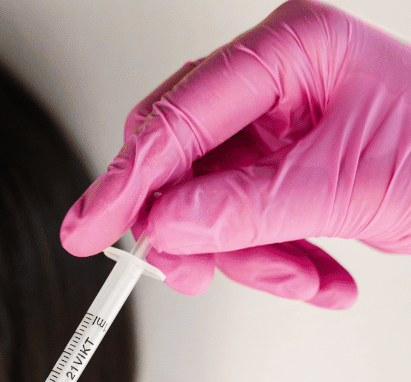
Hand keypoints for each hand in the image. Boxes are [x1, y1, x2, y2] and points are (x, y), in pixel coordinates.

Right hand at [61, 0, 410, 307]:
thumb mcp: (346, 185)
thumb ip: (245, 206)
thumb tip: (165, 224)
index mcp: (290, 51)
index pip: (181, 115)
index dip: (128, 178)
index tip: (89, 227)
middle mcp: (272, 84)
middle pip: (181, 161)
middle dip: (193, 229)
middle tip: (191, 272)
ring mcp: (272, 129)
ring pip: (206, 206)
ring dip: (247, 259)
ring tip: (302, 278)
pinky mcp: (275, 171)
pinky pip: (239, 226)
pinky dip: (272, 264)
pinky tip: (318, 276)